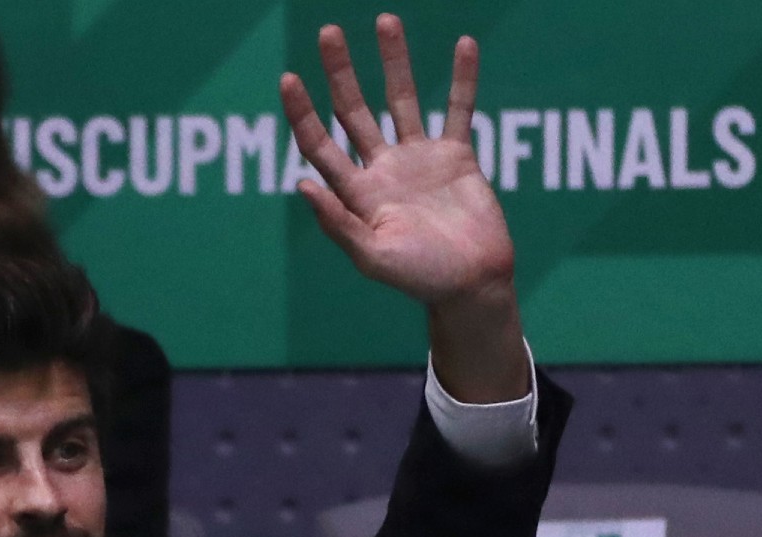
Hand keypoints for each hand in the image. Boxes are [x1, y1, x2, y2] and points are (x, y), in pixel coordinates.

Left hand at [281, 14, 529, 402]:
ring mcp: (419, 159)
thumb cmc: (420, 278)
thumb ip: (337, 222)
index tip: (288, 78)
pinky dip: (462, 78)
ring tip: (385, 20)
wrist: (473, 284)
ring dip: (394, 61)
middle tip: (328, 32)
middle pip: (353, 110)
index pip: (319, 143)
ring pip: (402, 99)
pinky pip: (459, 108)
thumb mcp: (372, 257)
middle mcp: (382, 168)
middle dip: (339, 72)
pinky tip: (463, 44)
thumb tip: (301, 182)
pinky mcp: (457, 156)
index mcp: (356, 192)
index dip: (302, 113)